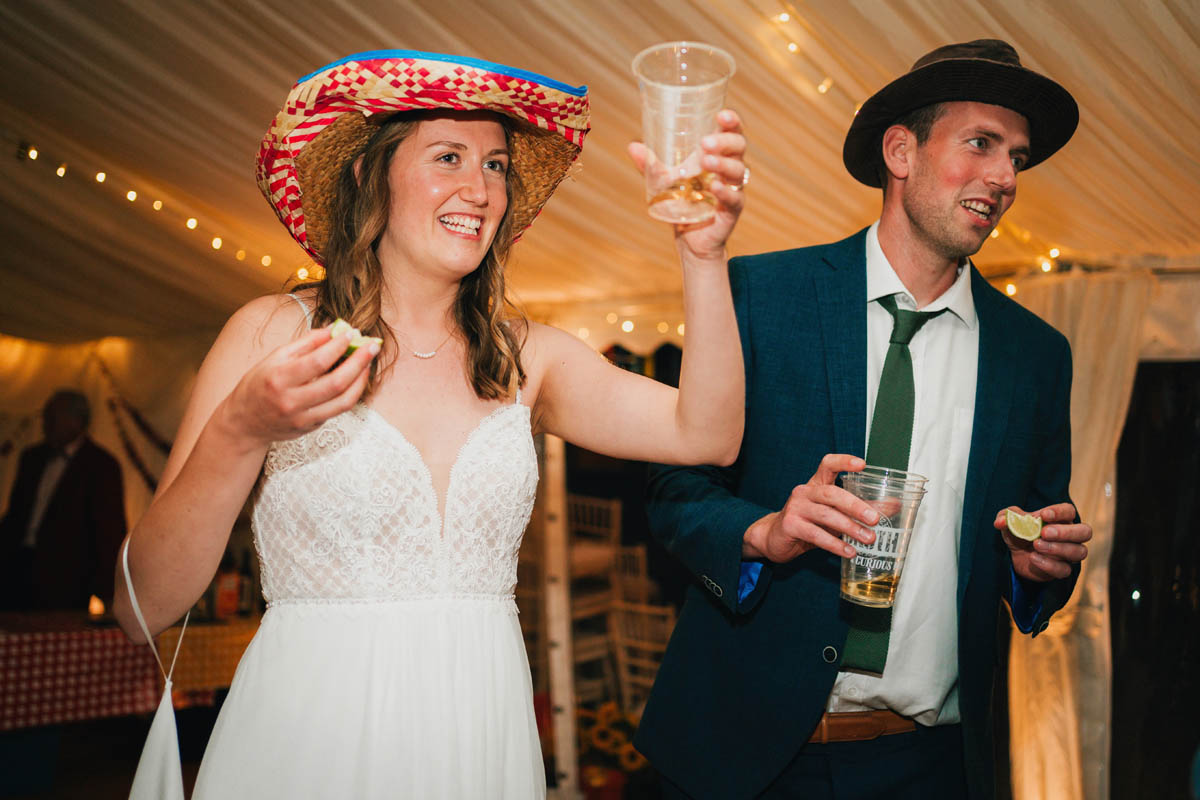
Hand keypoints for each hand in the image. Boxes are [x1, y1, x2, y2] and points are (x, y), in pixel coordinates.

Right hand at [218, 325, 377, 447]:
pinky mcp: (312, 427)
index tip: (351, 332)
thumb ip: (305, 344)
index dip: (338, 346)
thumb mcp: (274, 358)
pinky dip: (352, 392)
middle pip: (336, 383)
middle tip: (373, 346)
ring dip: (361, 379)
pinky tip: (356, 378)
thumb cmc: (259, 384)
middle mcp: (292, 401)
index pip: (317, 361)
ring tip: (368, 363)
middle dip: (359, 362)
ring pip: (344, 400)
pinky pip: (339, 409)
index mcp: (279, 378)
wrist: (244, 423)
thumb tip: (333, 329)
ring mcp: (304, 418)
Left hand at [627, 109, 746, 261]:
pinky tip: (715, 188)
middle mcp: (729, 168)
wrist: (690, 238)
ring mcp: (734, 188)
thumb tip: (633, 147)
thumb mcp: (664, 181)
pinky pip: (735, 198)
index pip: (731, 131)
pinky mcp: (733, 209)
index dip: (731, 121)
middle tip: (705, 143)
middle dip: (724, 141)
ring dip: (723, 164)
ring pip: (738, 170)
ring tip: (706, 161)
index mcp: (717, 154)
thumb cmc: (682, 202)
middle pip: (738, 147)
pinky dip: (726, 192)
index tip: (721, 115)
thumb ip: (650, 165)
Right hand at [743, 454, 879, 562]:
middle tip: (874, 519)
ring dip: (849, 528)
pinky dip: (835, 544)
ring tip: (868, 539)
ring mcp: (795, 508)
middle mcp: (804, 492)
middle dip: (855, 505)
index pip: (828, 464)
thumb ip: (862, 507)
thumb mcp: (834, 512)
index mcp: (816, 483)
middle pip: (831, 493)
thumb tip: (894, 505)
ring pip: (825, 515)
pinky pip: (816, 535)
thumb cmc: (809, 521)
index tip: (863, 464)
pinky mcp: (790, 526)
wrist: (775, 537)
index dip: (844, 461)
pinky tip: (849, 551)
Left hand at [995, 503, 1090, 581]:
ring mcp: (1069, 554)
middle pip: (1084, 532)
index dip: (1059, 512)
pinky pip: (1064, 570)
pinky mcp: (1062, 570)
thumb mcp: (1010, 522)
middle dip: (1065, 532)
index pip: (1069, 511)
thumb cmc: (1019, 533)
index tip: (1043, 515)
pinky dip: (1049, 564)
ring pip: (1079, 552)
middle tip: (1044, 532)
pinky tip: (1033, 558)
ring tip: (1036, 545)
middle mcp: (1071, 536)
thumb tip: (1001, 521)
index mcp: (1060, 519)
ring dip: (1057, 548)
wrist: (1015, 556)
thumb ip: (1006, 517)